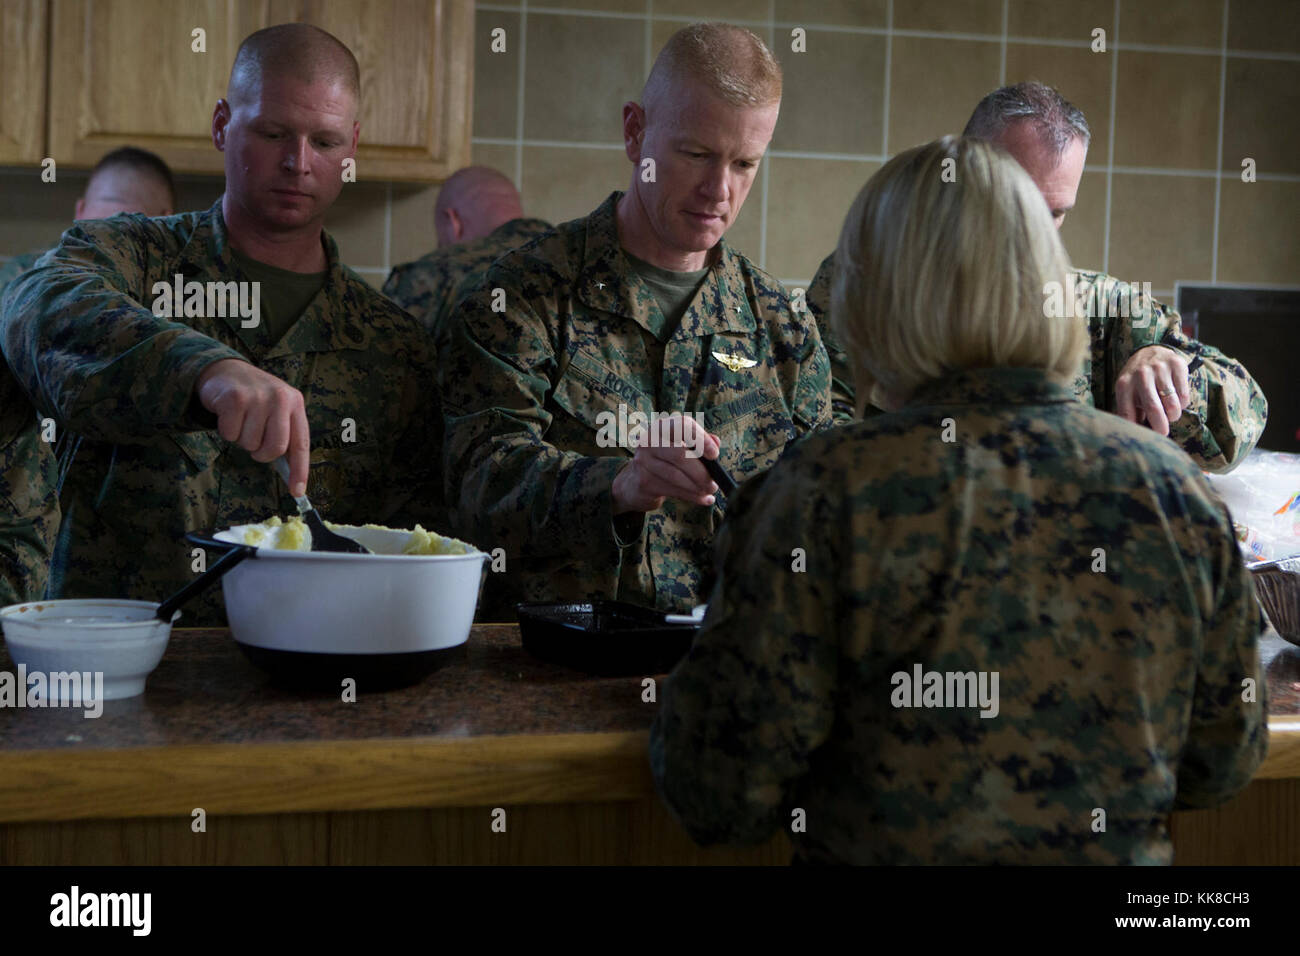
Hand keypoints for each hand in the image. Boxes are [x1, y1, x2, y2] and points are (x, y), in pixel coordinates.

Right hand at [195, 358, 309, 495]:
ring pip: (250, 443)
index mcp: (295, 403)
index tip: (297, 491)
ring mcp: (257, 397)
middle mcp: (280, 398)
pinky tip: (228, 415)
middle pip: (275, 448)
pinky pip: (230, 434)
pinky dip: (226, 431)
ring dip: (241, 439)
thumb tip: (290, 475)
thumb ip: (285, 435)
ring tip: (241, 420)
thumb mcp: (276, 409)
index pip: (301, 443)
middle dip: (262, 453)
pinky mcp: (234, 398)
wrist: (225, 370)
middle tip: (255, 443)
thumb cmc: (254, 398)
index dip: (300, 470)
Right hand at [611, 412, 721, 513]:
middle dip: (701, 472)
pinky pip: (672, 490)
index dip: (701, 439)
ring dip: (697, 487)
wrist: (635, 482)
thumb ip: (699, 442)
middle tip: (713, 483)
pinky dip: (691, 497)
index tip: (714, 455)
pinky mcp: (644, 481)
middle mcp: (649, 440)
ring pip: (676, 476)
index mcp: (662, 427)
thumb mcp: (681, 447)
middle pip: (680, 455)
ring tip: (709, 491)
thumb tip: (716, 442)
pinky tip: (703, 499)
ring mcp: (643, 461)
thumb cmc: (665, 461)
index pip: (682, 425)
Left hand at [1114, 346, 1190, 435]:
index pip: (1127, 413)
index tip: (1145, 439)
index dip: (1136, 429)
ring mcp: (1159, 368)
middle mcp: (1140, 375)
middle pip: (1153, 409)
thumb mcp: (1127, 393)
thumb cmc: (1137, 381)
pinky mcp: (1177, 365)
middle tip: (1163, 433)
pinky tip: (1177, 400)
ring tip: (1171, 415)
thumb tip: (1137, 437)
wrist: (1150, 351)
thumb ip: (1130, 412)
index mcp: (1124, 385)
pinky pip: (1184, 395)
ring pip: (1172, 404)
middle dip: (1160, 426)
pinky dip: (1182, 403)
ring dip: (1173, 415)